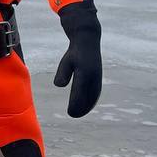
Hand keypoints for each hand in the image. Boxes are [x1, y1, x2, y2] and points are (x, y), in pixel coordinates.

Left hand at [54, 3, 101, 117]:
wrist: (88, 40)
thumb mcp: (66, 61)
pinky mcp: (98, 77)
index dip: (75, 104)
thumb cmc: (74, 52)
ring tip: (78, 114)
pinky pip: (95, 92)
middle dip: (81, 108)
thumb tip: (59, 86)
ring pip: (93, 96)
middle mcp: (93, 77)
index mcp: (85, 73)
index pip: (80, 93)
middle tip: (72, 115)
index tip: (70, 112)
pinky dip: (91, 100)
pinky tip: (86, 106)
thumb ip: (63, 73)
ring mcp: (97, 77)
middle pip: (88, 97)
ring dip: (87, 106)